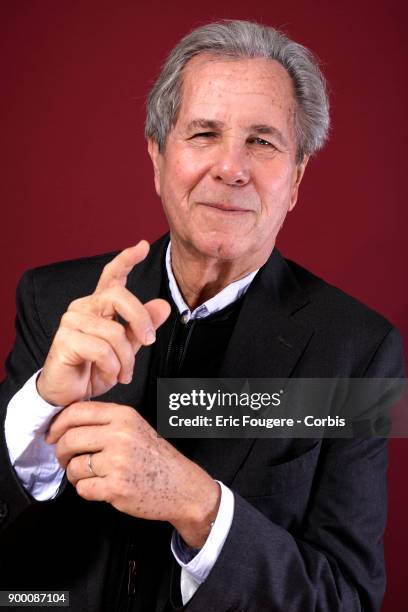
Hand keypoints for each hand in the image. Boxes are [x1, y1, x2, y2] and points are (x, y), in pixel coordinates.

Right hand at [37, 241, 170, 405]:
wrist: (69, 395)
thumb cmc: (95, 369)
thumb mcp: (126, 348)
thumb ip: (142, 326)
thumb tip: (164, 305)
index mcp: (99, 305)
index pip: (112, 275)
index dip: (127, 259)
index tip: (142, 246)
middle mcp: (83, 307)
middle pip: (120, 296)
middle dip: (140, 320)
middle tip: (148, 343)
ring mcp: (71, 321)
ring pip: (115, 332)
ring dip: (126, 359)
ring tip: (122, 374)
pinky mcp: (64, 340)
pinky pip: (101, 350)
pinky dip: (112, 368)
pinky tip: (108, 376)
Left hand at [46, 401, 220, 547]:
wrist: (181, 486)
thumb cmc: (157, 458)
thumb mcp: (135, 427)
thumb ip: (106, 421)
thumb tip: (68, 423)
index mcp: (124, 416)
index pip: (77, 412)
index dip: (58, 424)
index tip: (53, 435)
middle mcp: (120, 435)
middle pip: (70, 438)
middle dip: (60, 452)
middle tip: (65, 459)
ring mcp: (118, 461)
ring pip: (74, 466)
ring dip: (74, 474)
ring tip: (88, 476)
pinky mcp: (116, 487)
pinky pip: (83, 488)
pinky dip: (86, 490)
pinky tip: (100, 487)